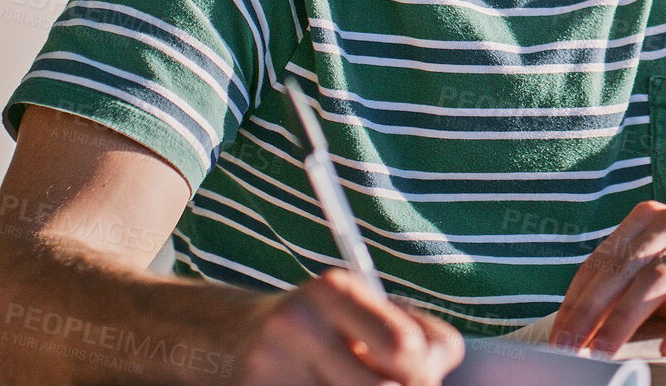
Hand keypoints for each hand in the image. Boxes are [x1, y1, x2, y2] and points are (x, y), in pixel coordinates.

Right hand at [230, 270, 463, 385]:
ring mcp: (272, 366)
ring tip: (350, 381)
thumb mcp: (363, 310)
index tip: (417, 372)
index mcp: (335, 290)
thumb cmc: (318, 327)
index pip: (406, 346)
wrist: (229, 338)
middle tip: (391, 384)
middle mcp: (300, 323)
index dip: (424, 370)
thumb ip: (414, 333)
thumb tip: (436, 370)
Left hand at [550, 200, 665, 357]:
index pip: (603, 259)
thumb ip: (628, 291)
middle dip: (593, 312)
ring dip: (627, 320)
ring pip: (660, 279)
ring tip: (607, 353)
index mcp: (651, 218)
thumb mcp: (665, 278)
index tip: (559, 336)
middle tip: (573, 349)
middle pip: (625, 268)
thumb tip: (580, 330)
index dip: (577, 299)